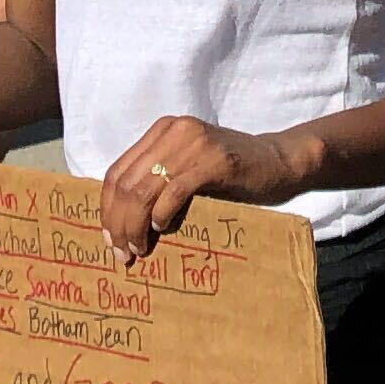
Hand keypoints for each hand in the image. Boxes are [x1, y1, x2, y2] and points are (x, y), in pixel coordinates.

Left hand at [100, 115, 307, 262]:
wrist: (278, 161)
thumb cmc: (230, 173)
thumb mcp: (187, 167)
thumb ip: (158, 179)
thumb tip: (120, 219)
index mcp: (162, 130)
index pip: (117, 171)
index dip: (106, 208)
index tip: (110, 238)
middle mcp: (174, 130)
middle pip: (126, 183)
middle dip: (118, 223)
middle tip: (121, 253)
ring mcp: (195, 143)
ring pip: (144, 189)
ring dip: (135, 226)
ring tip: (138, 249)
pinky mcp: (215, 160)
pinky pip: (174, 190)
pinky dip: (162, 213)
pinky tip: (162, 229)